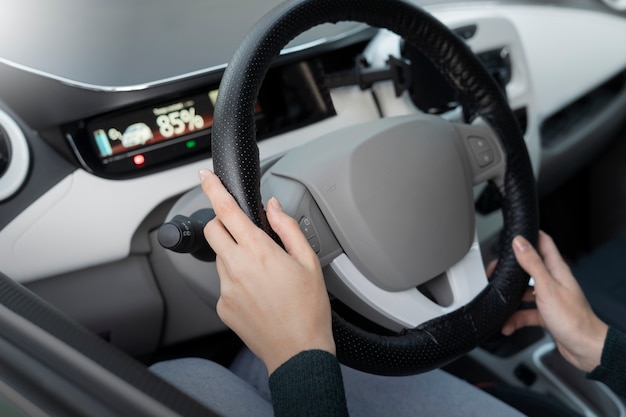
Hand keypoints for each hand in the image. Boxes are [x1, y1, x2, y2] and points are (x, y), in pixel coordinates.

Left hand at [198, 169, 334, 373]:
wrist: (298, 352)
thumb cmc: (308, 310)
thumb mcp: (309, 262)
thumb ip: (288, 228)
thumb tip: (273, 208)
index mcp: (259, 252)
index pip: (227, 211)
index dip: (213, 189)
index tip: (205, 176)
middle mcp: (236, 268)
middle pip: (213, 230)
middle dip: (223, 223)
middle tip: (244, 231)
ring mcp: (226, 288)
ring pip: (220, 257)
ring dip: (234, 255)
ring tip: (264, 276)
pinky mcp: (223, 306)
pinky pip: (224, 283)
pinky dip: (237, 281)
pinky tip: (259, 294)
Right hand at [504, 231, 607, 371]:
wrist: (585, 349)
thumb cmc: (573, 320)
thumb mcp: (547, 288)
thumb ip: (532, 264)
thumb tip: (520, 242)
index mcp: (557, 270)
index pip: (544, 243)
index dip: (529, 235)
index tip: (514, 233)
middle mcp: (554, 282)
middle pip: (529, 268)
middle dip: (511, 270)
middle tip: (496, 272)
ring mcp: (550, 298)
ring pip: (525, 292)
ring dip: (511, 298)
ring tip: (500, 301)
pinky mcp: (546, 314)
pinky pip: (526, 313)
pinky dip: (516, 318)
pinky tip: (509, 324)